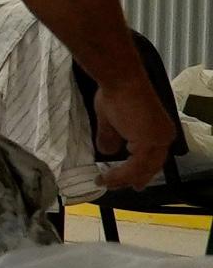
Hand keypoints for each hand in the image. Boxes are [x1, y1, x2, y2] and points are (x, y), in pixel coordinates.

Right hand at [92, 69, 177, 196]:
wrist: (121, 81)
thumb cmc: (116, 93)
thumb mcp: (111, 120)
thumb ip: (111, 137)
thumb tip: (106, 151)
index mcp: (158, 131)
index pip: (152, 157)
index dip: (140, 171)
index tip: (130, 181)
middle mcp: (163, 137)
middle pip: (150, 166)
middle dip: (132, 179)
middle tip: (115, 187)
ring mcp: (158, 139)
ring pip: (142, 169)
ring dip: (122, 178)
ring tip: (105, 182)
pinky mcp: (149, 141)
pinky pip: (135, 166)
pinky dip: (121, 174)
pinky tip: (107, 176)